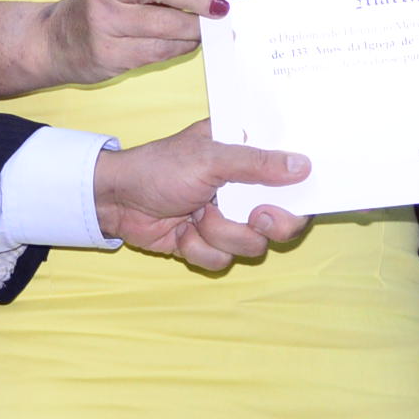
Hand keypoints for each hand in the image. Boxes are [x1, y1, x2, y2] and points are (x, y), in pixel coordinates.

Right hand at [37, 0, 242, 85]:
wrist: (56, 40)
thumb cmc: (105, 6)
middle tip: (225, 9)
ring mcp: (104, 21)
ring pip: (166, 23)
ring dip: (196, 29)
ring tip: (206, 30)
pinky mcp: (108, 52)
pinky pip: (158, 50)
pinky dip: (181, 47)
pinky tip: (187, 43)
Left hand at [95, 120, 311, 271]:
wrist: (115, 201)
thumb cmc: (159, 168)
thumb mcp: (210, 158)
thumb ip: (256, 163)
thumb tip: (303, 165)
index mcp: (247, 158)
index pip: (292, 175)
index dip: (302, 191)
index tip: (300, 196)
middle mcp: (243, 190)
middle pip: (283, 219)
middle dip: (267, 223)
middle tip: (255, 217)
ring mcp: (227, 219)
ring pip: (252, 245)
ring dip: (220, 234)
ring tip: (196, 215)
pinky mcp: (208, 245)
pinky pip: (222, 260)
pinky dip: (199, 249)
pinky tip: (182, 232)